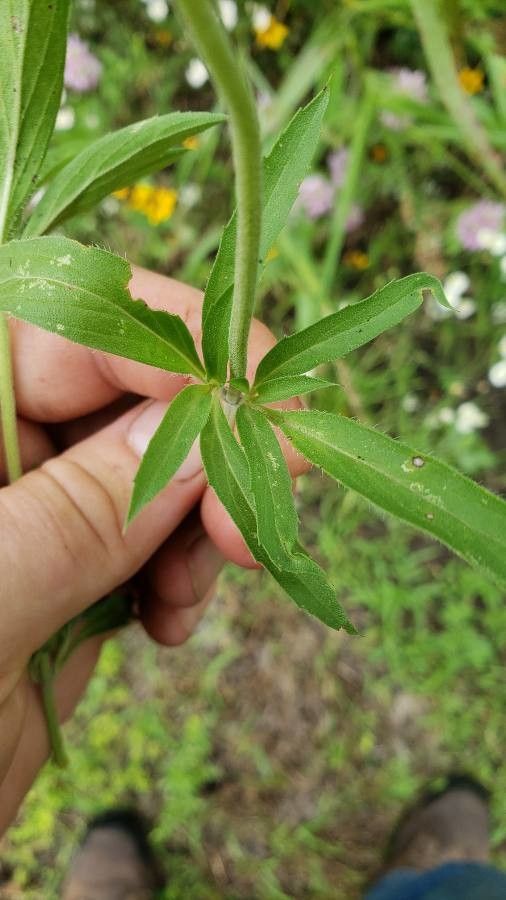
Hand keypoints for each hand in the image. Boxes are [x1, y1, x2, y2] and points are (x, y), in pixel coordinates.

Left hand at [0, 266, 305, 832]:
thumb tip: (209, 432)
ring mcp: (31, 512)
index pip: (67, 329)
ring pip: (154, 473)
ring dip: (201, 520)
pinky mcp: (63, 573)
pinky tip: (174, 617)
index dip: (171, 349)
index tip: (254, 404)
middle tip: (254, 515)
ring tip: (197, 589)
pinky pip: (150, 543)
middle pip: (126, 397)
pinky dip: (182, 571)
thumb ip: (85, 510)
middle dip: (203, 447)